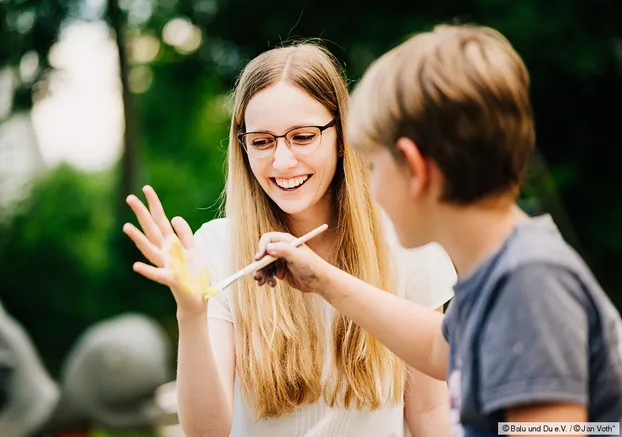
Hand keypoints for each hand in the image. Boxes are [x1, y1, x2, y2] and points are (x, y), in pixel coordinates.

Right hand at [122, 185, 205, 316]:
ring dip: (138, 239)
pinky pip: (158, 274)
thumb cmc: (194, 275)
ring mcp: (166, 266)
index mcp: (172, 245)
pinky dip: (147, 271)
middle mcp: (165, 254)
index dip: (155, 205)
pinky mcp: (171, 280)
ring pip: (150, 250)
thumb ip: (185, 234)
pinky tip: (135, 266)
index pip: (161, 221)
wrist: (196, 300)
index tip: (146, 189)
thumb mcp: (193, 250)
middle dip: (142, 214)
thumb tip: (174, 217)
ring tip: (126, 227)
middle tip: (129, 198)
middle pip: (152, 231)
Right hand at [252, 232, 331, 293]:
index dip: (261, 248)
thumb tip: (268, 248)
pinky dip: (267, 279)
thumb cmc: (312, 266)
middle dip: (258, 265)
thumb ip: (284, 250)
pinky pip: (268, 274)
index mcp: (286, 241)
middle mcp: (281, 249)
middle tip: (256, 275)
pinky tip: (272, 284)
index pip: (268, 240)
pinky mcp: (280, 271)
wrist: (320, 281)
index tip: (259, 259)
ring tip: (262, 283)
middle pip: (263, 254)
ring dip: (261, 274)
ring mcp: (280, 261)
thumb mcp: (298, 257)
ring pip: (264, 265)